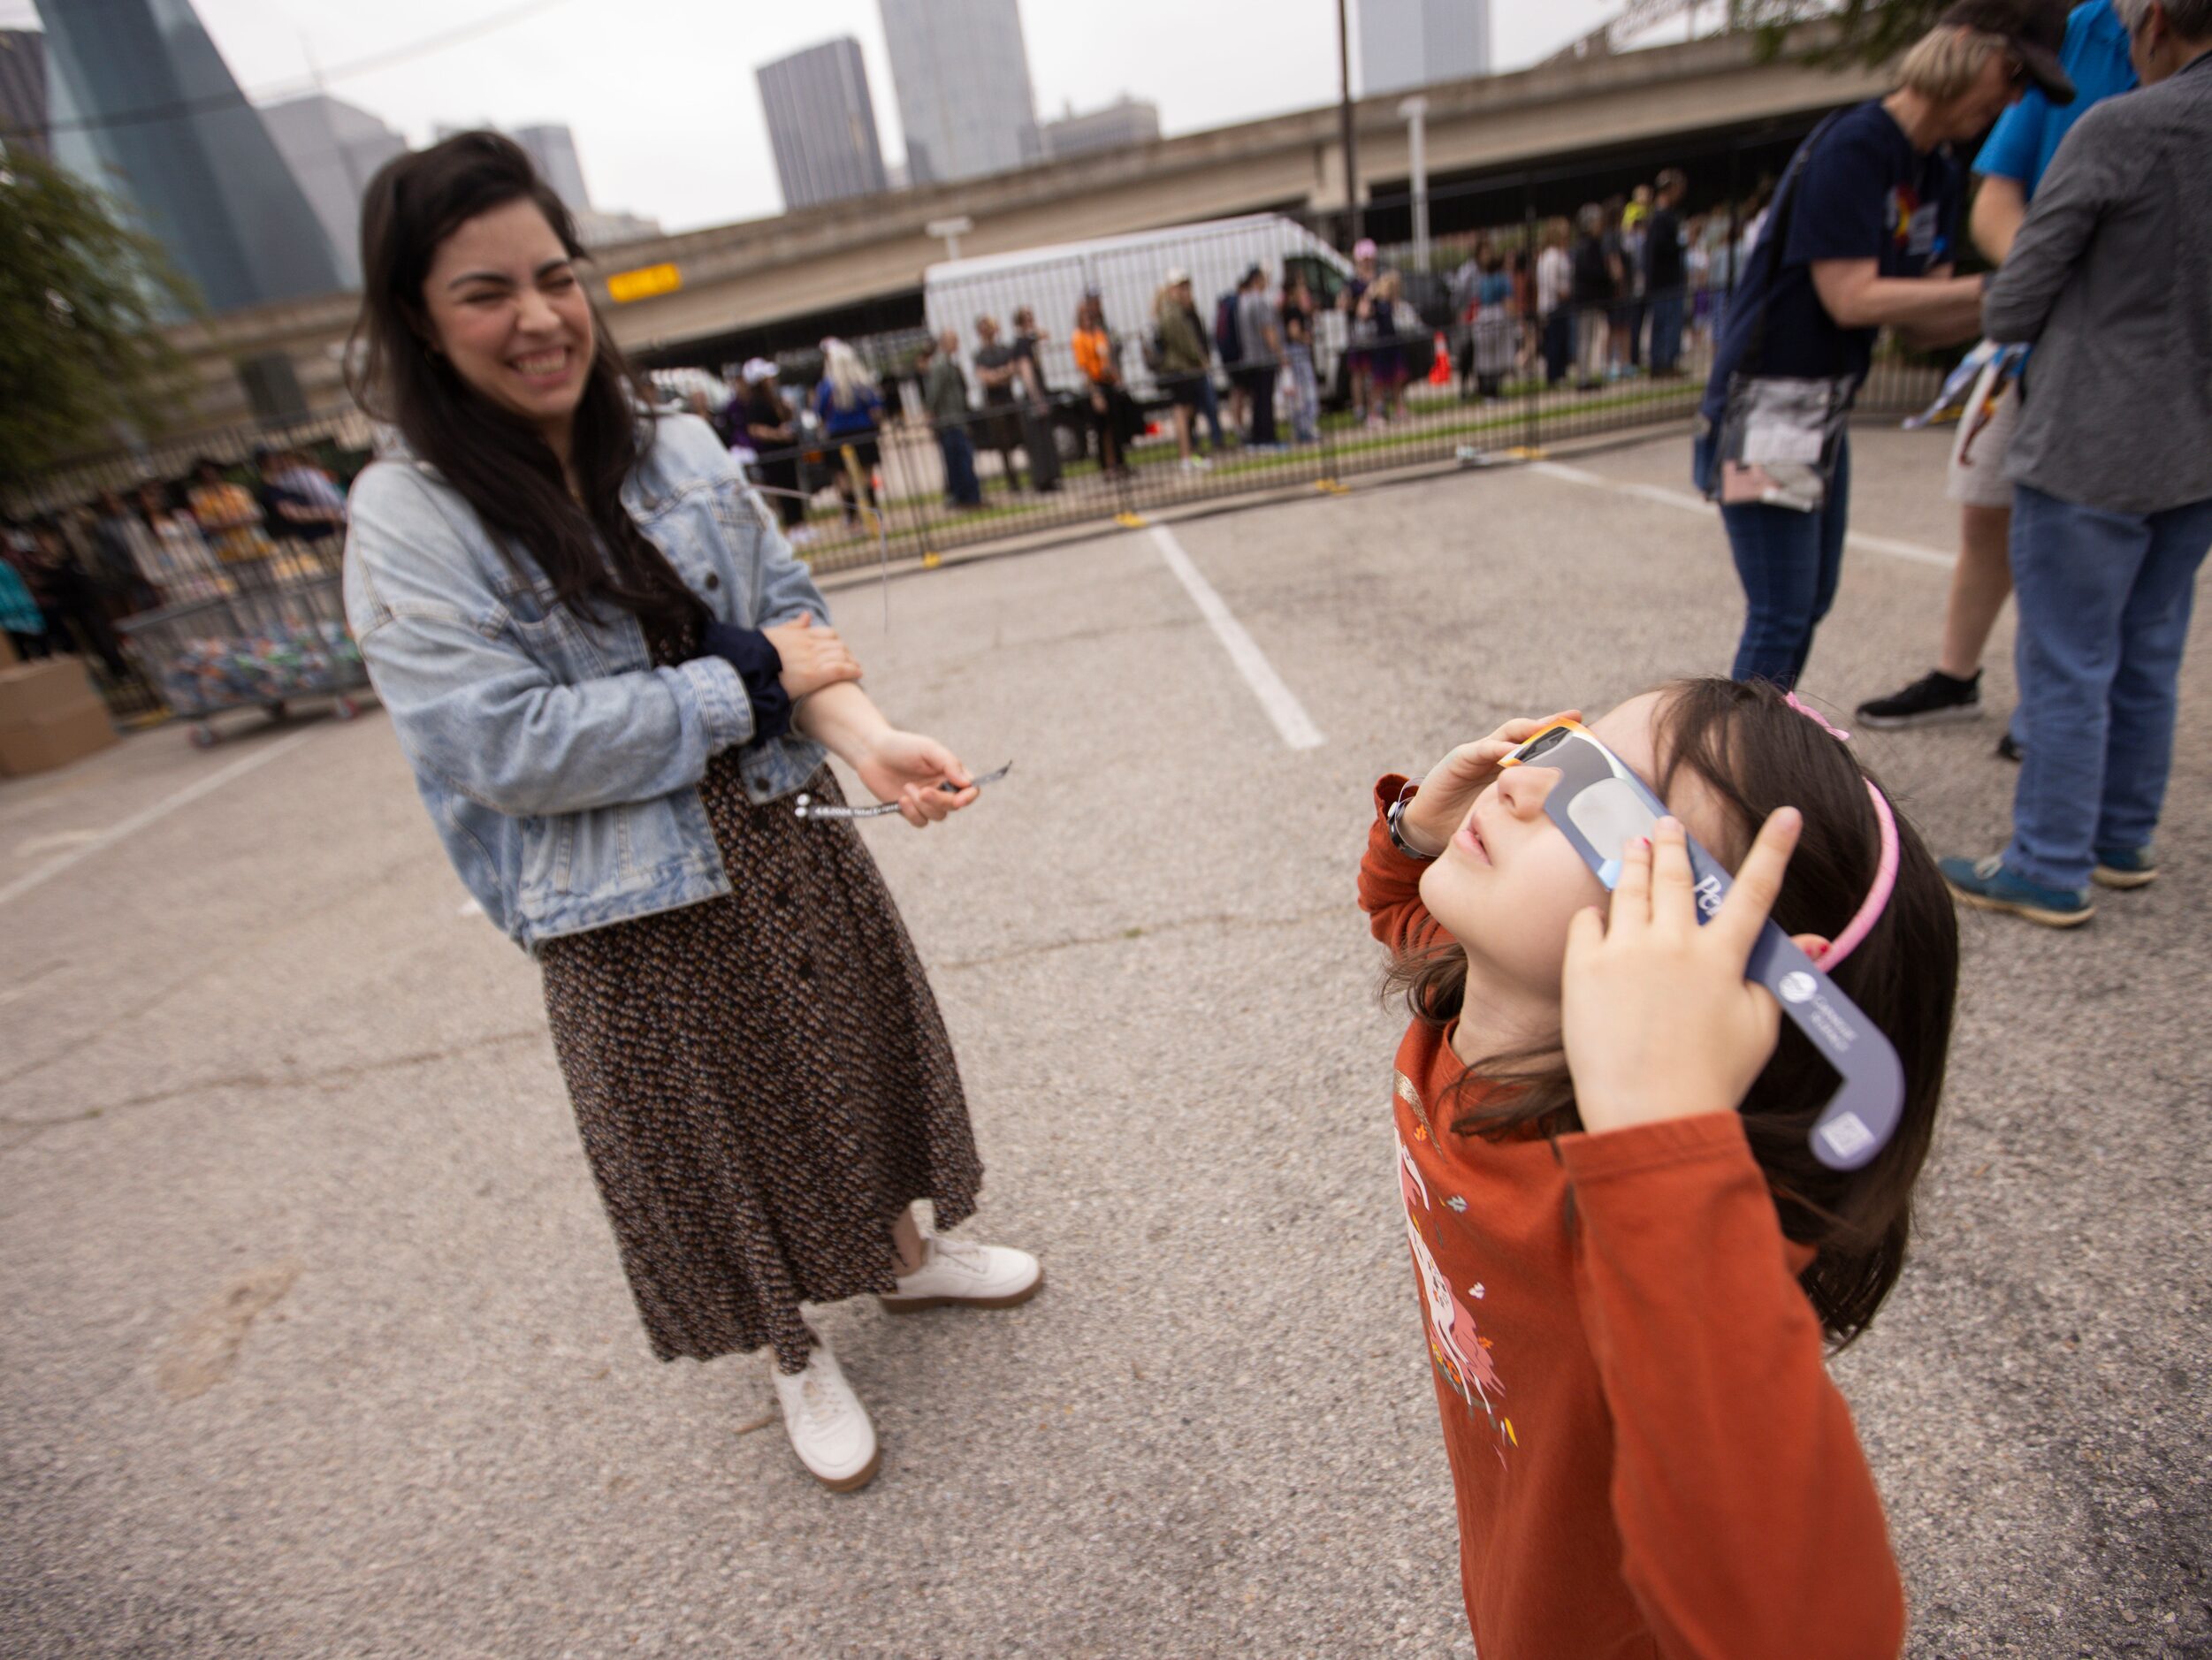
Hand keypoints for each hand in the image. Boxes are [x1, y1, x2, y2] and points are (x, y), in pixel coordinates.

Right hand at [763, 614, 860, 699]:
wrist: (750, 669)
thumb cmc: (757, 654)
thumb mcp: (775, 634)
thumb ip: (793, 625)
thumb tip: (807, 615)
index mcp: (800, 635)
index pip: (827, 634)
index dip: (837, 642)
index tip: (840, 649)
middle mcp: (808, 644)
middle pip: (837, 645)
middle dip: (846, 653)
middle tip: (851, 662)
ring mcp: (812, 659)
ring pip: (841, 656)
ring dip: (851, 662)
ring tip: (855, 669)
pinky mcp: (814, 675)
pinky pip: (839, 669)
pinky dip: (852, 670)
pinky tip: (858, 674)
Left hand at [853, 731, 977, 827]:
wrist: (871, 753)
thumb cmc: (901, 746)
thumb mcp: (928, 749)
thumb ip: (950, 764)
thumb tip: (968, 783)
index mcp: (950, 772)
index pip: (970, 789)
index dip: (969, 797)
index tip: (959, 800)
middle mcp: (941, 787)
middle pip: (953, 805)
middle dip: (939, 801)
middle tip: (923, 791)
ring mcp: (926, 801)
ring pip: (937, 816)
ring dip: (922, 805)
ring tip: (906, 787)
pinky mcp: (910, 810)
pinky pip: (921, 822)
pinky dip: (912, 813)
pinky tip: (900, 799)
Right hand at [1397, 711, 1581, 855]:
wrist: (1431, 827)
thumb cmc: (1470, 820)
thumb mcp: (1506, 813)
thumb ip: (1528, 807)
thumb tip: (1567, 817)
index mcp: (1510, 766)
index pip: (1540, 746)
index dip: (1562, 739)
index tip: (1589, 732)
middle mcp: (1497, 754)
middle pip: (1528, 732)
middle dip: (1551, 724)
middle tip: (1576, 718)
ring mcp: (1479, 753)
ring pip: (1509, 734)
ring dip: (1529, 730)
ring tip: (1549, 729)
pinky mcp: (1461, 758)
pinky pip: (1483, 749)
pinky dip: (1499, 748)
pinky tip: (1515, 750)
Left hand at [1561, 810, 1812, 1136]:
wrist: (1650, 1114)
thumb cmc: (1711, 1079)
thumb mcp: (1759, 1028)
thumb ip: (1777, 979)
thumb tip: (1810, 943)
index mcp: (1723, 957)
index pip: (1757, 890)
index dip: (1775, 848)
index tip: (1787, 814)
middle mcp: (1675, 943)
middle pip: (1678, 877)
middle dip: (1675, 843)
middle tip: (1667, 824)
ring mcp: (1625, 950)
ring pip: (1631, 888)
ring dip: (1635, 861)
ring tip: (1634, 844)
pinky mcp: (1583, 967)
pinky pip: (1586, 922)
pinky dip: (1595, 916)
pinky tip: (1599, 914)